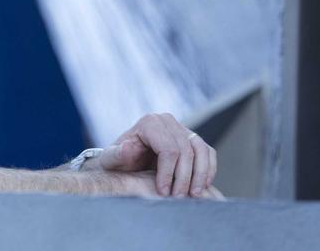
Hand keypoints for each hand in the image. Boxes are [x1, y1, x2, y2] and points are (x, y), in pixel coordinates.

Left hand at [88, 113, 217, 197]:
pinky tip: (202, 187)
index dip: (168, 173)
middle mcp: (167, 121)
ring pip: (200, 150)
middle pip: (185, 150)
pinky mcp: (192, 138)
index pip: (168, 149)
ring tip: (194, 195)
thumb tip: (128, 147)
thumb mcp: (111, 160)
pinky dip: (208, 170)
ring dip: (200, 175)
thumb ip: (116, 154)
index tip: (164, 192)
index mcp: (149, 123)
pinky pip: (208, 152)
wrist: (127, 161)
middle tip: (178, 198)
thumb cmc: (119, 161)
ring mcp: (182, 128)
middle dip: (183, 178)